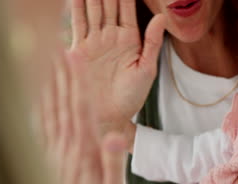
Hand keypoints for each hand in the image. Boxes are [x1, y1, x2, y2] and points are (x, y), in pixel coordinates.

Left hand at [40, 51, 127, 183]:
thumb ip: (113, 168)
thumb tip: (114, 138)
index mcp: (84, 155)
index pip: (80, 111)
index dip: (77, 83)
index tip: (74, 59)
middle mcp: (65, 150)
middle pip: (62, 106)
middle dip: (61, 76)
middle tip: (58, 49)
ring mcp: (52, 155)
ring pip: (48, 114)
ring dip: (47, 87)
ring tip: (44, 64)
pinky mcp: (45, 161)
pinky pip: (38, 128)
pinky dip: (36, 108)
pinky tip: (33, 97)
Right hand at [67, 0, 166, 133]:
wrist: (110, 118)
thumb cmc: (131, 98)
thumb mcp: (146, 70)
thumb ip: (152, 42)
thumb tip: (162, 16)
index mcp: (129, 39)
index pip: (126, 8)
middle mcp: (111, 37)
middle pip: (108, 4)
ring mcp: (94, 42)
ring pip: (92, 9)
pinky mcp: (80, 50)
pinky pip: (78, 24)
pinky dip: (75, 8)